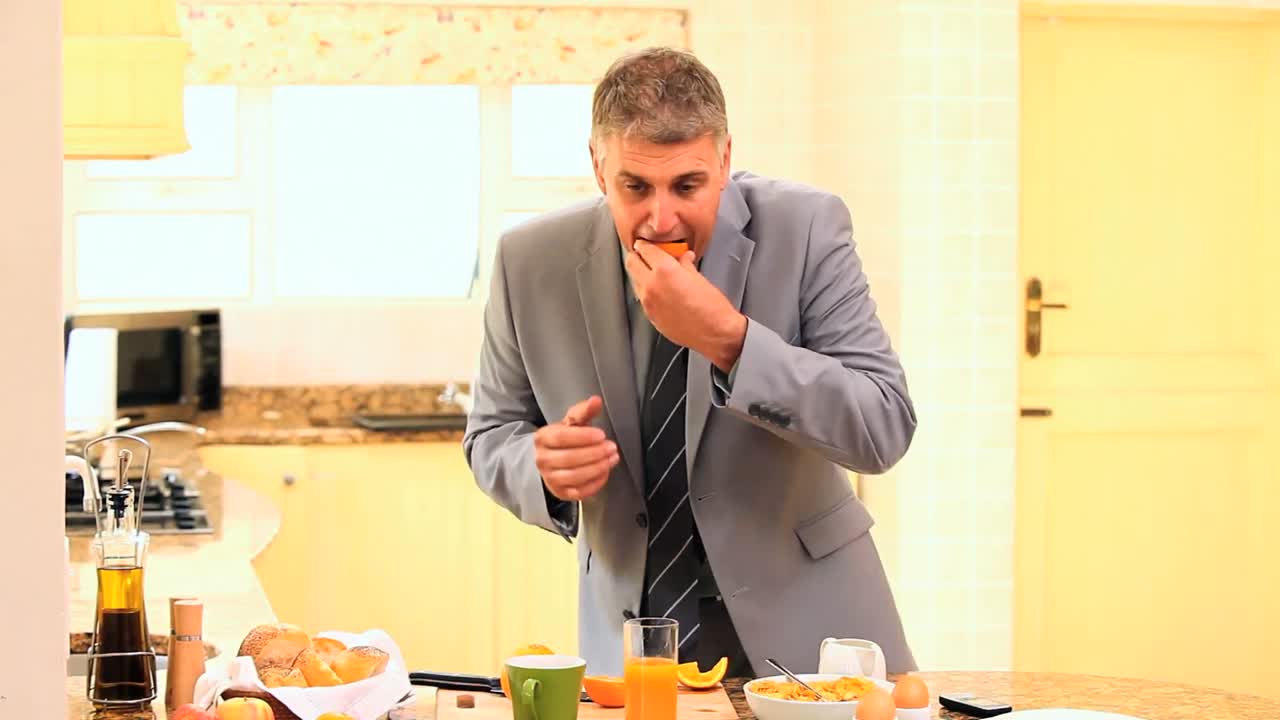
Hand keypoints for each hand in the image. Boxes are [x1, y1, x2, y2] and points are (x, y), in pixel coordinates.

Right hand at [534, 395, 618, 501]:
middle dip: (594, 453)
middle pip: (569, 458)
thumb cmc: (564, 439)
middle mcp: (542, 459)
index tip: (601, 434)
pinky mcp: (560, 493)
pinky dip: (595, 483)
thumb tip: (596, 400)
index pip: (561, 437)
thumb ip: (583, 411)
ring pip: (574, 476)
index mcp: (542, 438)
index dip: (583, 437)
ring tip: (612, 458)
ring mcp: (550, 478)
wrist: (550, 460)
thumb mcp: (571, 423)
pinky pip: (579, 492)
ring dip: (597, 468)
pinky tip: (605, 472)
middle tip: (611, 447)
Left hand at [624, 241, 747, 371]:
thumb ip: (685, 264)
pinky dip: (646, 290)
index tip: (646, 244)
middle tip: (646, 256)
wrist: (715, 334)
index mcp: (665, 271)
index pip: (645, 249)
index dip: (645, 244)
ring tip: (654, 274)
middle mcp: (651, 286)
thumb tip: (683, 258)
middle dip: (637, 256)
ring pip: (634, 280)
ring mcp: (648, 303)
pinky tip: (659, 291)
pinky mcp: (650, 316)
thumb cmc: (712, 308)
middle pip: (631, 263)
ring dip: (640, 274)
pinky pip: (641, 298)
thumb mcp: (699, 278)